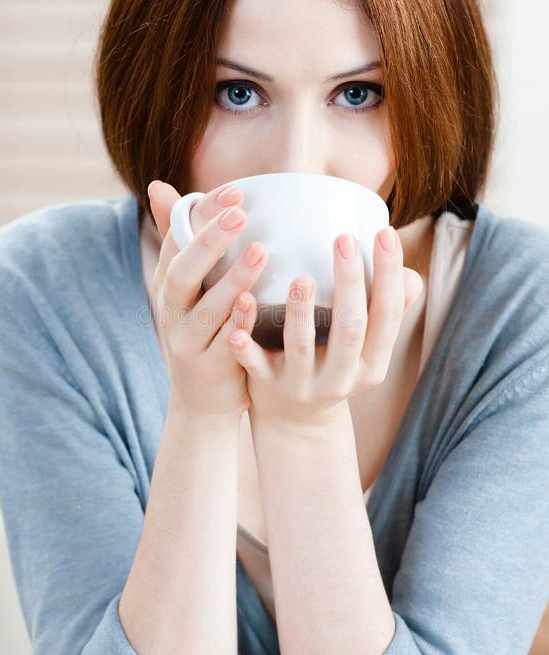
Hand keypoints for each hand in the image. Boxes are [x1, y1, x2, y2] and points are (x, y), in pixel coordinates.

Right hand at [147, 179, 268, 419]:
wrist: (201, 401)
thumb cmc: (203, 330)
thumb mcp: (189, 287)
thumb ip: (180, 239)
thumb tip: (157, 186)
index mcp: (168, 283)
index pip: (177, 240)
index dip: (202, 215)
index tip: (234, 191)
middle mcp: (170, 310)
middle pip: (181, 272)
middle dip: (210, 241)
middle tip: (241, 214)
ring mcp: (186, 342)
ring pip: (205, 309)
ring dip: (233, 279)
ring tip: (261, 251)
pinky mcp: (208, 369)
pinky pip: (223, 346)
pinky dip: (239, 324)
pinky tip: (257, 304)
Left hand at [225, 226, 422, 426]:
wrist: (296, 420)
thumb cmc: (334, 362)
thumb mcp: (365, 346)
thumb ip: (385, 310)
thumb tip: (410, 275)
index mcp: (373, 363)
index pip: (388, 315)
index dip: (390, 276)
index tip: (385, 234)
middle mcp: (342, 377)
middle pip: (350, 329)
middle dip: (349, 283)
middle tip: (343, 239)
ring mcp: (302, 384)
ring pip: (301, 346)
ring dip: (301, 311)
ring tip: (301, 277)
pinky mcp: (268, 385)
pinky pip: (254, 362)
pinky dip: (246, 340)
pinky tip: (244, 305)